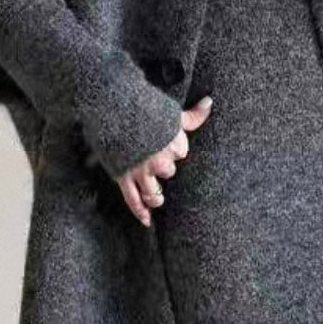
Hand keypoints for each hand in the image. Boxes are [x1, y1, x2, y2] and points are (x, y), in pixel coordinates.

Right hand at [117, 93, 212, 225]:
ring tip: (158, 198)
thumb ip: (193, 115)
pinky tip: (147, 220)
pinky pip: (133, 200)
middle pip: (168, 172)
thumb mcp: (171, 111)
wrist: (113, 106)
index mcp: (174, 145)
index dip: (173, 149)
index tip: (165, 143)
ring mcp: (141, 172)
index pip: (181, 154)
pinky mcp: (124, 177)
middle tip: (154, 160)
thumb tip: (209, 103)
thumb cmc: (143, 106)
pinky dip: (140, 212)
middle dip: (162, 167)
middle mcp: (160, 161)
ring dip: (156, 196)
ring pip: (153, 193)